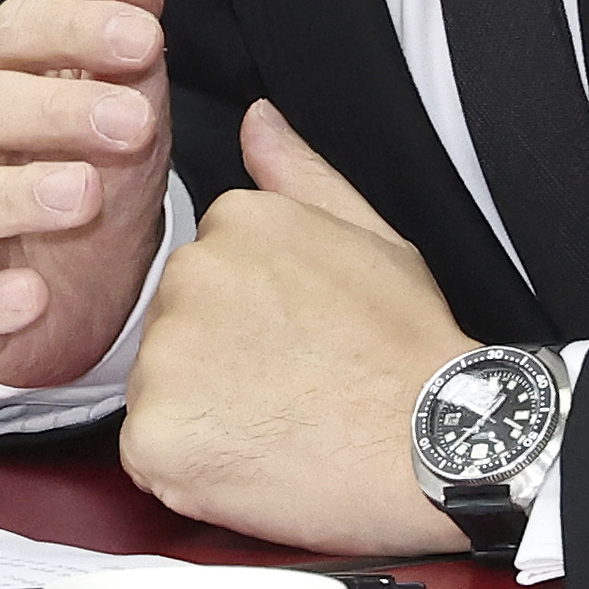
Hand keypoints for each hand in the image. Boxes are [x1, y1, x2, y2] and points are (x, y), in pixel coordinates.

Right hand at [0, 0, 174, 385]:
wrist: (77, 294)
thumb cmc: (86, 176)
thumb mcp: (118, 102)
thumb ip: (117, 36)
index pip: (5, 35)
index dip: (71, 29)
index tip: (146, 38)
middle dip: (54, 107)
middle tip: (136, 122)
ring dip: (17, 193)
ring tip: (86, 194)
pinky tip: (35, 295)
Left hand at [116, 102, 471, 555]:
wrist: (439, 449)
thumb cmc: (410, 353)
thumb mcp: (373, 238)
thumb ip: (300, 176)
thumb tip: (258, 118)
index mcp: (233, 223)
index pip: (205, 275)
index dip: (249, 322)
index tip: (297, 345)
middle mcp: (188, 277)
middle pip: (174, 328)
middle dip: (216, 364)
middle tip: (291, 390)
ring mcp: (165, 356)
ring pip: (157, 389)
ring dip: (200, 416)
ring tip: (279, 429)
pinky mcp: (154, 433)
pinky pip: (150, 454)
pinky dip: (189, 470)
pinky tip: (251, 465)